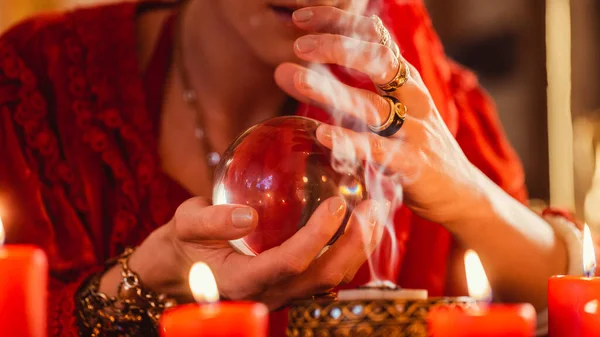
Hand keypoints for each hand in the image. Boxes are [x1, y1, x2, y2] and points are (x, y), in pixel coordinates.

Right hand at [125, 196, 385, 308]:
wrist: (174, 274)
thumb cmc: (179, 246)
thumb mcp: (183, 225)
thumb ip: (210, 220)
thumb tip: (249, 215)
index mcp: (242, 281)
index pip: (289, 263)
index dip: (317, 236)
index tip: (336, 204)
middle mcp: (268, 294)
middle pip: (323, 277)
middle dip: (354, 245)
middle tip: (373, 208)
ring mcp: (280, 294)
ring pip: (329, 281)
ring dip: (357, 250)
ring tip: (375, 215)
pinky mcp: (287, 287)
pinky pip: (323, 274)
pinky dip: (345, 251)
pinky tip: (354, 225)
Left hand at [274, 6, 486, 225]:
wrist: (460, 192)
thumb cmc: (415, 146)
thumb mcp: (394, 109)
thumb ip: (356, 91)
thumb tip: (303, 75)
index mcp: (405, 79)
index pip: (374, 37)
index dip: (339, 22)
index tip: (301, 17)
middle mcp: (411, 97)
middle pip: (377, 61)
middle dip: (337, 47)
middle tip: (299, 46)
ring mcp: (413, 130)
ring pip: (371, 105)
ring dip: (331, 90)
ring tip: (294, 78)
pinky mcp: (412, 163)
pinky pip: (377, 150)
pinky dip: (349, 142)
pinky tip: (322, 134)